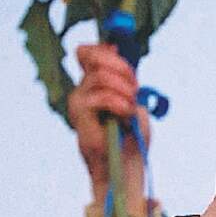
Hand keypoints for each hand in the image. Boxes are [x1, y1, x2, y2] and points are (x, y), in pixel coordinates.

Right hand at [69, 44, 148, 212]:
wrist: (125, 168)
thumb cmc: (132, 138)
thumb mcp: (134, 100)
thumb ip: (125, 76)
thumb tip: (114, 47)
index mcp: (95, 83)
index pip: (89, 52)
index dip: (108, 53)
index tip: (131, 72)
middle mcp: (83, 89)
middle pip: (91, 55)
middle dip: (121, 68)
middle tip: (136, 90)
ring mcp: (78, 100)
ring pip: (100, 76)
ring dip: (125, 91)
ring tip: (130, 110)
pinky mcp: (79, 114)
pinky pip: (101, 96)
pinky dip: (120, 104)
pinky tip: (125, 117)